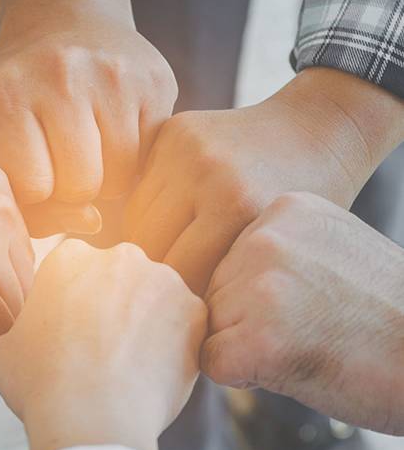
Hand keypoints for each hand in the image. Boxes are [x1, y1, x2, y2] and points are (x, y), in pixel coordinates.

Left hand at [0, 0, 176, 233]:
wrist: (66, 11)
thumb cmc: (26, 83)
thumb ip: (26, 186)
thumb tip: (92, 223)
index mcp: (7, 93)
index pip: (32, 189)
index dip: (38, 191)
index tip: (40, 170)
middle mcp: (62, 78)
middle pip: (80, 187)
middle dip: (75, 186)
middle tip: (71, 158)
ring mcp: (115, 77)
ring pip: (120, 178)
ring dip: (108, 175)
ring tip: (95, 144)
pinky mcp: (156, 81)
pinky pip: (150, 155)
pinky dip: (135, 154)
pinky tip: (120, 128)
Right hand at [0, 240, 206, 449]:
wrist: (92, 418)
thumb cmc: (42, 384)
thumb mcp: (5, 350)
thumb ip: (20, 328)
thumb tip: (25, 336)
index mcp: (71, 257)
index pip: (78, 271)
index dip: (76, 303)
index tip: (76, 331)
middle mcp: (119, 255)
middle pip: (121, 278)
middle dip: (116, 305)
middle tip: (107, 347)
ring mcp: (161, 278)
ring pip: (156, 297)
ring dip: (148, 321)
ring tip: (133, 363)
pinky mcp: (193, 308)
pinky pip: (186, 322)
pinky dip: (177, 342)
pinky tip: (157, 369)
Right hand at [125, 68, 393, 294]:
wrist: (313, 130)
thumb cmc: (306, 200)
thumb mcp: (282, 248)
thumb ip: (232, 281)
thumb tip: (181, 319)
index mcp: (235, 207)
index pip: (180, 276)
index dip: (185, 300)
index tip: (193, 308)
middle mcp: (203, 172)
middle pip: (151, 247)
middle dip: (162, 275)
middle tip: (178, 286)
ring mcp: (183, 148)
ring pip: (136, 218)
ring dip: (150, 241)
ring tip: (174, 254)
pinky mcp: (171, 132)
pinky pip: (140, 188)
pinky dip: (150, 211)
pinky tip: (172, 220)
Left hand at [202, 191, 403, 435]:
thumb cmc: (386, 312)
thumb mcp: (330, 249)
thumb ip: (276, 250)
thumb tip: (219, 273)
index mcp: (286, 210)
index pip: (233, 255)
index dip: (257, 292)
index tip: (303, 304)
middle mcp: (266, 237)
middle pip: (216, 286)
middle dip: (244, 317)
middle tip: (303, 330)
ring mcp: (261, 285)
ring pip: (211, 321)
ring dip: (242, 344)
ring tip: (302, 345)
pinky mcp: (258, 339)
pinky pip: (211, 359)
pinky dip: (241, 374)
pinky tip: (290, 366)